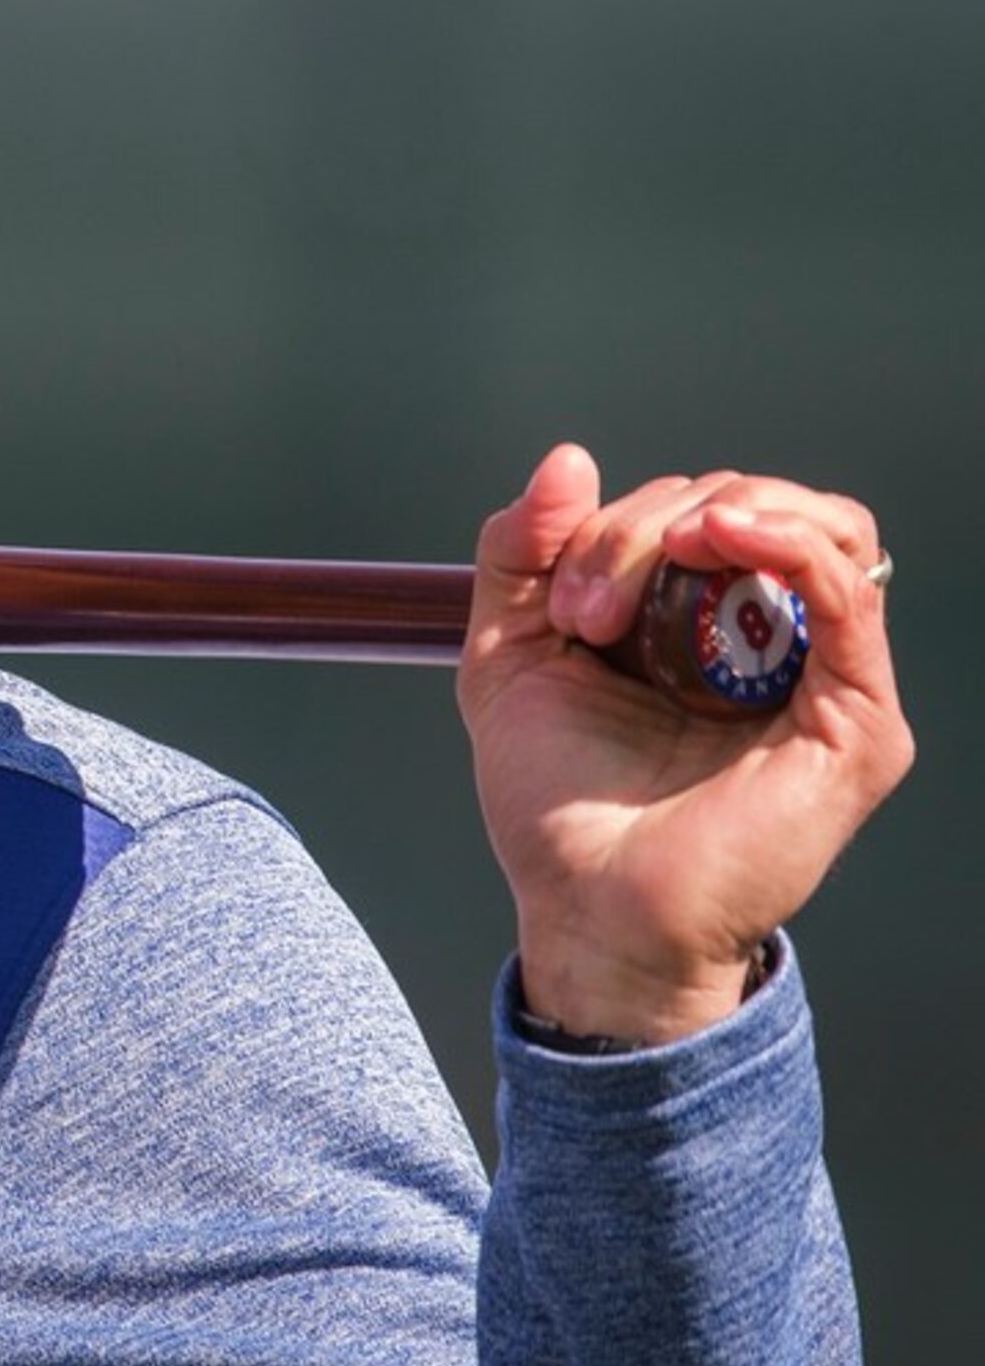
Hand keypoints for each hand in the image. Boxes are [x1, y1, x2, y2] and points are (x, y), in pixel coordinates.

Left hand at [457, 445, 912, 1045]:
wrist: (584, 908)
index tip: (563, 603)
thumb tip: (569, 457)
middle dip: (650, 524)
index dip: (620, 521)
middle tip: (589, 609)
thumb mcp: (509, 652)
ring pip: (822, 526)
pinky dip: (792, 542)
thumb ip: (522, 552)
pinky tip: (725, 538)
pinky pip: (855, 595)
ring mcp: (822, 678)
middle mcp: (770, 639)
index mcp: (698, 621)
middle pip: (750, 505)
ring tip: (666, 556)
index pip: (696, 509)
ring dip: (726, 514)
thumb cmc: (555, 802)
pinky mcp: (856, 723)